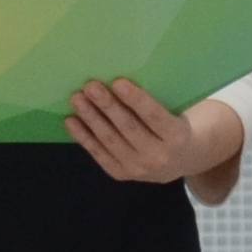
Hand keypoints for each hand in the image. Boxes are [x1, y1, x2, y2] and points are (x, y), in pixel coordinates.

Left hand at [63, 78, 232, 184]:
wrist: (179, 160)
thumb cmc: (174, 124)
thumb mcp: (176, 113)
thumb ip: (156, 100)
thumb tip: (121, 78)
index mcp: (177, 137)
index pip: (154, 116)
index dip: (136, 99)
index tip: (118, 81)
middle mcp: (158, 156)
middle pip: (129, 127)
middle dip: (107, 105)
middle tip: (91, 86)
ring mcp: (138, 169)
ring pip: (110, 140)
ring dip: (91, 117)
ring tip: (77, 98)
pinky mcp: (121, 174)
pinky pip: (99, 153)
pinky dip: (83, 137)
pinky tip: (71, 121)